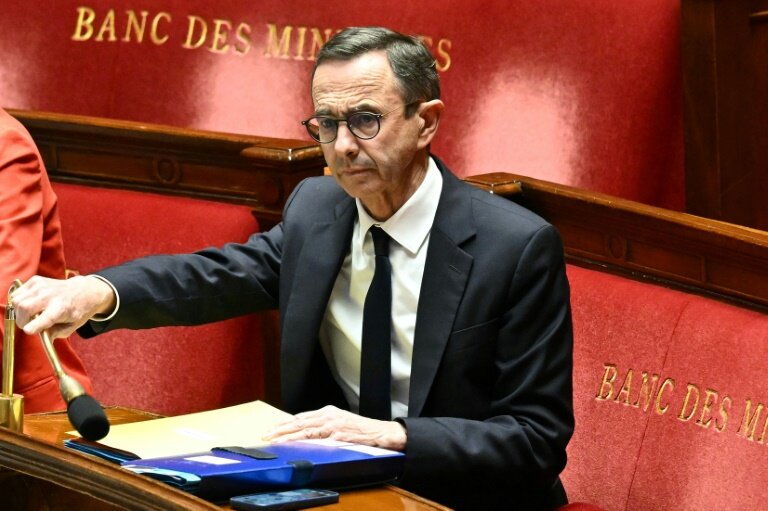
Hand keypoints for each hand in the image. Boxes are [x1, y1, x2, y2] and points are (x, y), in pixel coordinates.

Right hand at [11, 275, 115, 338]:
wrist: (83, 290)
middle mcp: (50, 295)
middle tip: (27, 324)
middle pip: (24, 307)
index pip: (45, 317)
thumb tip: (43, 338)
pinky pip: (17, 294)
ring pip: (17, 300)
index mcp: (62, 308)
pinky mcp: (35, 281)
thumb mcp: (71, 326)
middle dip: (21, 320)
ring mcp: (41, 286)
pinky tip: (29, 305)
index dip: (34, 325)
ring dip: (18, 312)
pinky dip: (18, 302)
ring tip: (29, 315)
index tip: (28, 330)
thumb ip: (56, 333)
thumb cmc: (76, 310)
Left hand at [264, 405, 406, 451]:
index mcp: (328, 411)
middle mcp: (329, 416)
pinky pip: (320, 439)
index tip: (271, 428)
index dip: (285, 423)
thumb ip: (324, 426)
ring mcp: (334, 425)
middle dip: (281, 428)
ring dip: (288, 435)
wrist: (381, 431)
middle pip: (300, 422)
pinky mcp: (339, 435)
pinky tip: (296, 445)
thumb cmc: (360, 429)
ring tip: (275, 440)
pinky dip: (307, 442)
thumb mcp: (340, 423)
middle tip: (266, 434)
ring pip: (306, 430)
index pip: (301, 417)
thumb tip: (306, 431)